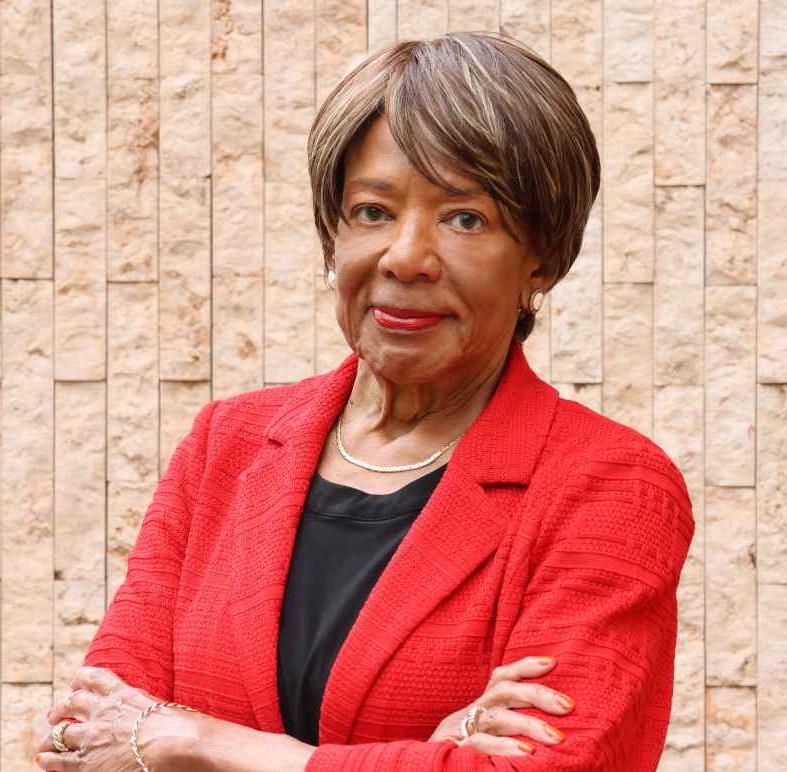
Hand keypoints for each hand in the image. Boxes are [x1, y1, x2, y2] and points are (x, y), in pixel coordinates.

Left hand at [33, 666, 199, 770]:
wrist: (175, 742)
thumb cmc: (179, 725)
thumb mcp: (163, 706)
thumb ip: (147, 707)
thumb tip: (150, 712)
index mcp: (123, 693)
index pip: (96, 678)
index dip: (82, 677)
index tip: (75, 680)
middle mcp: (103, 711)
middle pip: (73, 702)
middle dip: (61, 707)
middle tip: (55, 713)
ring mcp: (92, 736)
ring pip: (61, 732)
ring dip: (51, 736)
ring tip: (45, 741)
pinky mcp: (87, 763)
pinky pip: (60, 760)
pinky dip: (49, 760)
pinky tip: (42, 760)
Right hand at [428, 656, 573, 755]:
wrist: (426, 766)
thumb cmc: (464, 752)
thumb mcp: (487, 733)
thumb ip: (510, 724)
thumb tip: (553, 725)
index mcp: (481, 705)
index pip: (502, 677)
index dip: (525, 666)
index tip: (553, 662)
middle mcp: (473, 711)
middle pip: (504, 690)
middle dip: (538, 694)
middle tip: (568, 705)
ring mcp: (463, 729)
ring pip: (497, 716)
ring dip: (529, 724)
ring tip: (557, 737)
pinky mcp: (457, 748)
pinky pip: (481, 743)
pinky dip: (505, 746)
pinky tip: (527, 753)